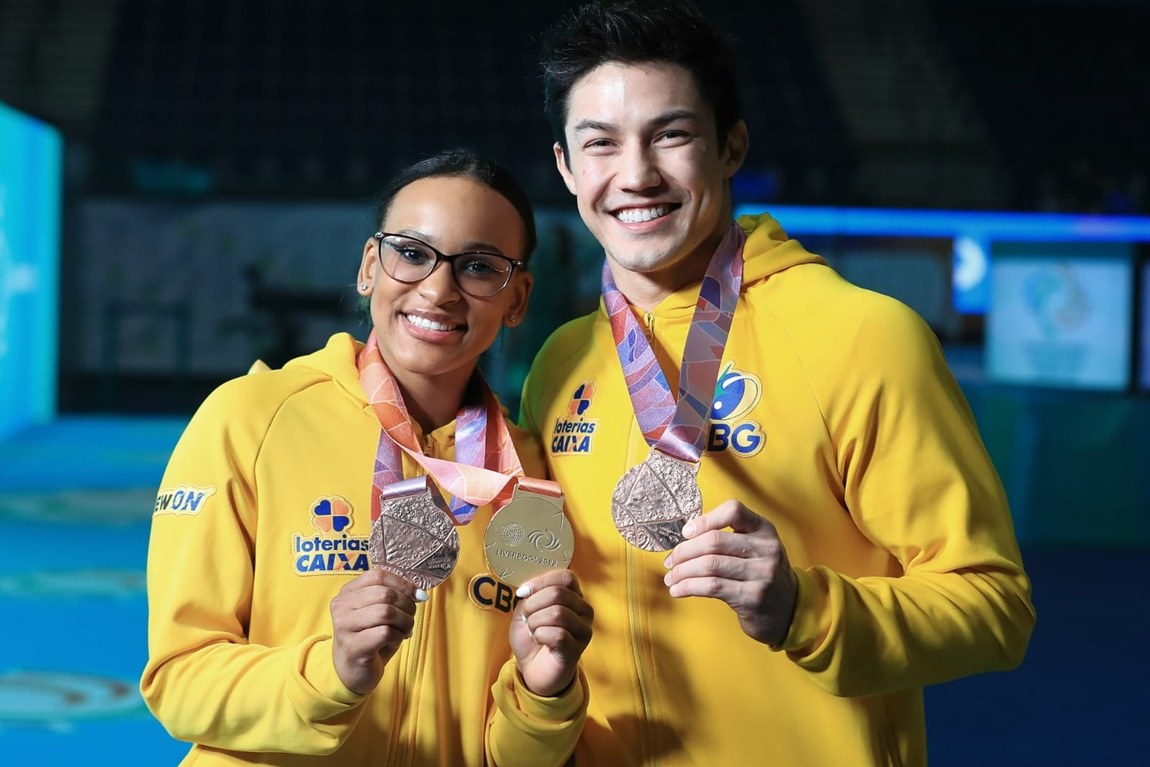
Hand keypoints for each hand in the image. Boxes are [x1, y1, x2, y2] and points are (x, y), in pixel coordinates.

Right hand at [329, 568, 425, 694]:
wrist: (351, 671)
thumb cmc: (369, 638)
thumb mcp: (379, 612)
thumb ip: (393, 597)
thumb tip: (419, 593)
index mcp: (348, 592)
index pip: (378, 575)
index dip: (403, 583)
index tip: (417, 595)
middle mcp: (342, 606)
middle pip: (385, 593)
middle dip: (407, 605)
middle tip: (410, 617)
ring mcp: (344, 626)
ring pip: (386, 612)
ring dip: (404, 621)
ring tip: (404, 630)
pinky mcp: (353, 646)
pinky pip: (385, 633)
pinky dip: (398, 636)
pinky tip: (395, 641)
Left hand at [510, 569, 593, 697]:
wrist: (533, 669)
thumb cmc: (533, 636)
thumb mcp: (526, 610)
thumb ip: (530, 594)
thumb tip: (527, 587)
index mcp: (574, 596)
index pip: (566, 576)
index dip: (541, 581)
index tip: (523, 592)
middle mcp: (584, 610)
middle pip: (558, 593)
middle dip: (533, 604)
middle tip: (527, 617)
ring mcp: (583, 630)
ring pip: (557, 613)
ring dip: (535, 621)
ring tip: (533, 630)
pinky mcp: (577, 649)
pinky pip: (558, 634)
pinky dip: (540, 635)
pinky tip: (540, 641)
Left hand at [663, 500, 797, 646]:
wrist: (788, 610)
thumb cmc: (760, 574)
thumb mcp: (754, 548)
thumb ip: (728, 537)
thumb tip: (685, 535)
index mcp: (764, 529)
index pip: (734, 511)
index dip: (705, 519)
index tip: (686, 532)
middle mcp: (767, 548)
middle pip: (714, 541)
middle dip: (684, 551)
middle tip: (670, 561)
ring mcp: (762, 574)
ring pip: (710, 565)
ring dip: (682, 571)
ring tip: (671, 578)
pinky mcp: (753, 597)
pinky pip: (712, 587)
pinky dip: (689, 587)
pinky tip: (678, 590)